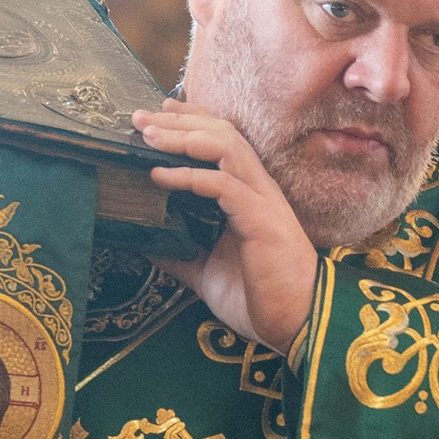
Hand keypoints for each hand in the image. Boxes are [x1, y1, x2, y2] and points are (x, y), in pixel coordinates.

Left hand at [131, 104, 319, 355]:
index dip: (192, 121)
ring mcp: (260, 201)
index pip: (222, 140)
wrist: (297, 324)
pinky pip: (222, 185)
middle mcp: (256, 189)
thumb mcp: (206, 273)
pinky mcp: (259, 220)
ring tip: (150, 137)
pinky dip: (189, 176)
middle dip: (179, 120)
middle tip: (141, 118)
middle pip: (221, 133)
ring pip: (225, 147)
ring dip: (184, 137)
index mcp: (247, 195)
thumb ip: (181, 254)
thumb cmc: (259, 298)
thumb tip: (146, 244)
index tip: (157, 114)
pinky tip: (160, 176)